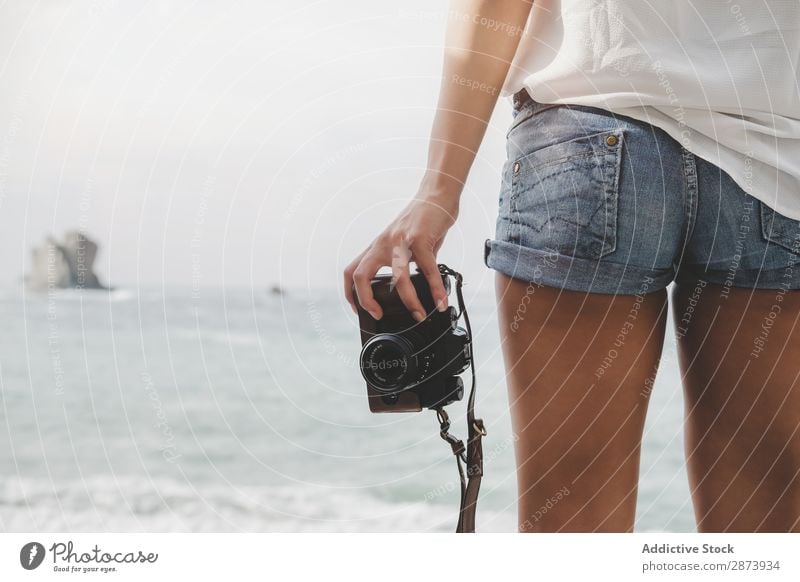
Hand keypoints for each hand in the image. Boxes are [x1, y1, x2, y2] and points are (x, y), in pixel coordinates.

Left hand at [344, 192, 458, 321]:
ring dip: (409, 301)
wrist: (437, 195)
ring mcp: (400, 240)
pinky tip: (440, 301)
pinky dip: (435, 288)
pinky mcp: (420, 238)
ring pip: (398, 278)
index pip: (352, 271)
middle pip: (360, 275)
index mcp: (377, 247)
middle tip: (379, 315)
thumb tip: (417, 287)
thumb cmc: (422, 221)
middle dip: (365, 300)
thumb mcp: (406, 244)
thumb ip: (407, 264)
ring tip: (419, 315)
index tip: (362, 310)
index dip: (351, 294)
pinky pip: (428, 269)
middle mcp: (384, 244)